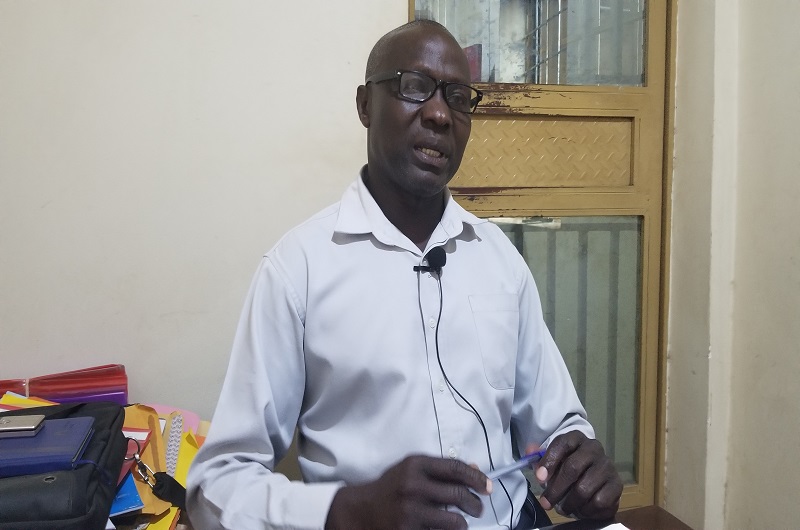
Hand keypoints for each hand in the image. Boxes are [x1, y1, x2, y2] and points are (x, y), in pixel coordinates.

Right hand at [325, 454, 491, 529]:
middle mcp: (412, 486)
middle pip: (458, 495)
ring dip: (462, 524)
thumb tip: (476, 471)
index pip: (455, 468)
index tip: (487, 487)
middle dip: (475, 504)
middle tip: (477, 508)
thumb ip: (441, 470)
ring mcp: (410, 511)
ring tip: (460, 523)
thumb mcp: (412, 471)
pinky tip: (442, 529)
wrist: (361, 510)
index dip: (476, 479)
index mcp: (415, 465)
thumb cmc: (391, 488)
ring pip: (454, 522)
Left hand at [532, 431, 621, 519]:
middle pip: (572, 468)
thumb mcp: (552, 461)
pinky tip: (581, 509)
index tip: (539, 478)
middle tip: (546, 502)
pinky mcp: (617, 485)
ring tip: (564, 508)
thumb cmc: (568, 469)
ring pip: (584, 488)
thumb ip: (539, 456)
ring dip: (570, 503)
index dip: (549, 461)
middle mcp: (594, 448)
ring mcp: (608, 466)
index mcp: (577, 438)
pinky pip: (599, 502)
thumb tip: (530, 451)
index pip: (563, 444)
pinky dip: (586, 510)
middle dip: (556, 489)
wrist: (595, 482)